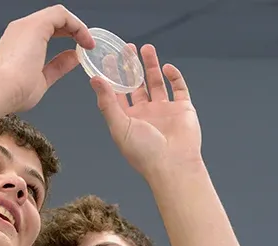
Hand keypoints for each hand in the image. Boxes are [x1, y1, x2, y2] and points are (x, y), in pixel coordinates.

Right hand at [0, 5, 94, 111]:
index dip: (63, 37)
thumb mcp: (42, 79)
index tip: (77, 51)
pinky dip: (76, 25)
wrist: (4, 91)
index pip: (44, 32)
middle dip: (72, 30)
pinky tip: (84, 40)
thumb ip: (57, 67)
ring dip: (76, 27)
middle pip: (51, 21)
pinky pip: (61, 15)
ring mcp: (27, 25)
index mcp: (18, 44)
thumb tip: (72, 58)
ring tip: (88, 42)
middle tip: (86, 44)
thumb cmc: (16, 92)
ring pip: (57, 15)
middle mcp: (20, 30)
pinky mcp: (37, 24)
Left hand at [92, 44, 202, 177]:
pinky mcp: (182, 109)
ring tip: (146, 48)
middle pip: (137, 85)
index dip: (113, 76)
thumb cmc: (144, 151)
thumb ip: (107, 102)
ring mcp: (164, 111)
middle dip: (132, 67)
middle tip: (127, 48)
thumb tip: (95, 80)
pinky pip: (179, 88)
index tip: (108, 58)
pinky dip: (174, 77)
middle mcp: (145, 114)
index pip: (118, 93)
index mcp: (128, 119)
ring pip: (157, 83)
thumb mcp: (119, 126)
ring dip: (151, 66)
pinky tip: (167, 68)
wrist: (173, 165)